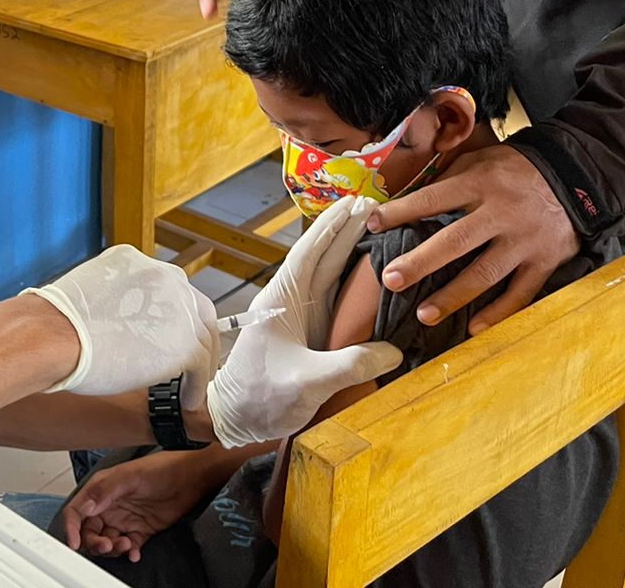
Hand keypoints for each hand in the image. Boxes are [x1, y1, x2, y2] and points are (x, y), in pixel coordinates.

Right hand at [23, 246, 218, 403]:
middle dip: (194, 334)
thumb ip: (113, 300)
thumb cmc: (55, 324)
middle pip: (195, 307)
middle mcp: (163, 277)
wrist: (53, 337)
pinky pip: (201, 366)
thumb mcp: (88, 293)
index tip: (168, 334)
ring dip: (199, 362)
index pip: (168, 289)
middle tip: (190, 358)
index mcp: (137, 262)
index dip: (172, 316)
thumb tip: (117, 323)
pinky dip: (195, 385)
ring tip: (190, 383)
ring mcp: (178, 309)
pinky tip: (187, 399)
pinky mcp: (184, 343)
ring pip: (203, 337)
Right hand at [60, 451, 216, 562]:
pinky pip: (128, 547)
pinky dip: (130, 553)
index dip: (71, 528)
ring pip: (107, 542)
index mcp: (102, 490)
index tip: (74, 543)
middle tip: (108, 545)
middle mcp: (110, 505)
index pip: (77, 511)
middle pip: (90, 532)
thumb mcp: (130, 476)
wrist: (191, 477)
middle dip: (95, 543)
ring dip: (113, 549)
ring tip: (127, 545)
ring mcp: (125, 519)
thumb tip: (86, 506)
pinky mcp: (140, 530)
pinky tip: (136, 552)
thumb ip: (105, 490)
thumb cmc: (163, 468)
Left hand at [206, 197, 401, 447]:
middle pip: (322, 257)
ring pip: (328, 276)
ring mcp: (298, 317)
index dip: (332, 227)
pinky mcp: (306, 334)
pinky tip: (369, 280)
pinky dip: (350, 286)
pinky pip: (332, 301)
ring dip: (350, 253)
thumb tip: (393, 351)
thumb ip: (349, 365)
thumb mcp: (307, 382)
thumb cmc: (259, 397)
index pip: (309, 253)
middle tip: (376, 207)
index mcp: (281, 300)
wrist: (232, 419)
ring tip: (377, 231)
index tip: (355, 204)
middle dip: (347, 231)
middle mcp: (289, 302)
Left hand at [367, 145, 578, 334]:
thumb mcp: (480, 161)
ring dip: (453, 297)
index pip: (432, 199)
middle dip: (421, 262)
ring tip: (424, 315)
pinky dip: (498, 313)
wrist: (576, 175)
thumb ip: (447, 181)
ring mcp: (524, 240)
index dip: (401, 212)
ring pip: (485, 273)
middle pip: (456, 241)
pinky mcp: (545, 261)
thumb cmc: (514, 170)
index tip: (373, 224)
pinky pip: (520, 293)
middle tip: (391, 279)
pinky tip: (474, 329)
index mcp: (479, 183)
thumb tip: (406, 203)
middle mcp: (500, 213)